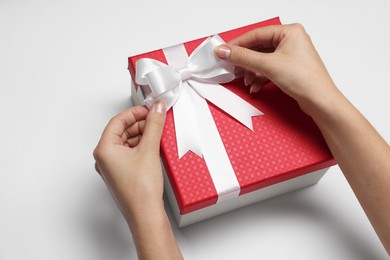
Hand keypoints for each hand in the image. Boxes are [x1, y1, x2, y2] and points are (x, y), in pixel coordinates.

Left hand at [93, 101, 165, 220]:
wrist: (145, 215)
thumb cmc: (140, 190)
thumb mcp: (149, 150)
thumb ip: (153, 125)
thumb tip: (156, 109)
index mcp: (104, 150)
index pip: (117, 121)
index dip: (135, 112)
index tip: (149, 108)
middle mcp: (105, 158)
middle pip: (122, 131)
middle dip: (140, 123)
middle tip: (156, 118)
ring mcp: (113, 167)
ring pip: (127, 142)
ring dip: (142, 134)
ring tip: (158, 131)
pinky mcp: (123, 174)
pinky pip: (131, 153)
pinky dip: (142, 146)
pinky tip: (154, 145)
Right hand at [215, 24, 337, 114]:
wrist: (320, 101)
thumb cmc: (305, 79)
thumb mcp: (268, 65)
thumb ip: (243, 57)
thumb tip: (224, 51)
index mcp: (289, 32)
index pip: (256, 34)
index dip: (238, 44)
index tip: (223, 51)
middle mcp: (291, 41)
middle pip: (258, 48)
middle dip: (245, 61)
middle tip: (232, 67)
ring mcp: (290, 55)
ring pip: (262, 60)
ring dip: (252, 72)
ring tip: (246, 80)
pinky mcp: (289, 68)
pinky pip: (268, 69)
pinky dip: (260, 77)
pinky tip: (255, 86)